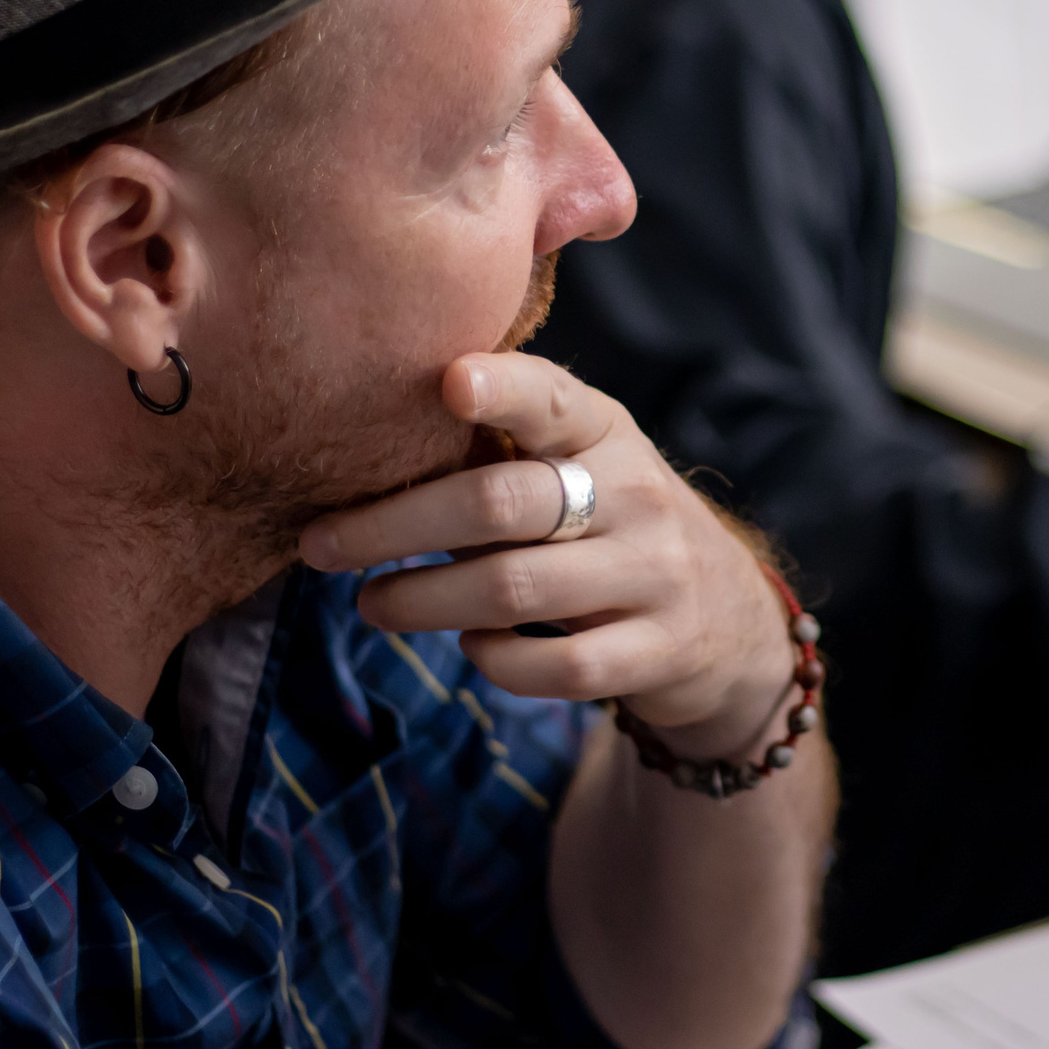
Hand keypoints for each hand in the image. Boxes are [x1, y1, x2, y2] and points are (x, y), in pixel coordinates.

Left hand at [299, 354, 795, 759]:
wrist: (729, 615)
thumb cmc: (612, 521)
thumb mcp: (583, 460)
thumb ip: (503, 442)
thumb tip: (361, 440)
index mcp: (606, 430)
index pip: (552, 398)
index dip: (502, 388)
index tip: (448, 382)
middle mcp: (635, 494)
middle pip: (499, 502)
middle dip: (393, 525)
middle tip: (319, 545)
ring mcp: (654, 574)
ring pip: (514, 587)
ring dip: (422, 600)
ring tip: (371, 604)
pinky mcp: (658, 651)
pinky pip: (560, 667)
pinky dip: (498, 660)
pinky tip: (470, 646)